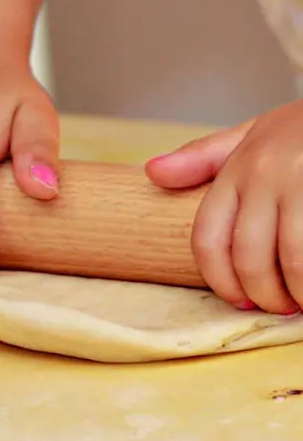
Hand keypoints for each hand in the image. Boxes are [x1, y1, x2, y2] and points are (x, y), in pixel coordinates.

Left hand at [145, 101, 302, 314]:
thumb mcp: (254, 133)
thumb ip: (206, 157)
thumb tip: (152, 172)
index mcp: (236, 169)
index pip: (207, 238)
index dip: (220, 280)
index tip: (239, 300)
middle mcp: (264, 176)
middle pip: (248, 258)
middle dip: (264, 295)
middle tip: (279, 306)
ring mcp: (301, 185)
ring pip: (293, 262)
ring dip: (298, 293)